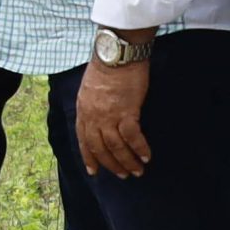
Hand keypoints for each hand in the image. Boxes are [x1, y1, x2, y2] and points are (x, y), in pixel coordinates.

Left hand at [76, 55, 151, 178]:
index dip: (89, 157)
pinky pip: (132, 137)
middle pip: (100, 148)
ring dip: (127, 161)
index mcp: (83, 110)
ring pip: (115, 147)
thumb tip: (100, 118)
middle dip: (111, 164)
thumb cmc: (106, 67)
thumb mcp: (90, 88)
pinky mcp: (126, 112)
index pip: (83, 140)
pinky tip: (147, 156)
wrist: (116, 54)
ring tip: (137, 171)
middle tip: (122, 175)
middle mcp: (93, 116)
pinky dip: (139, 149)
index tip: (93, 171)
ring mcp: (108, 115)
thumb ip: (92, 106)